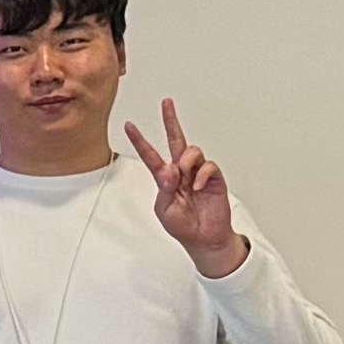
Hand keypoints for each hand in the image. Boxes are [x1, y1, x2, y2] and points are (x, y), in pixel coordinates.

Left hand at [127, 97, 244, 276]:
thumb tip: (170, 169)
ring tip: (185, 178)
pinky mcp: (214, 179)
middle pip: (176, 140)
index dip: (140, 141)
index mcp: (165, 178)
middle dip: (171, 121)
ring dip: (187, 161)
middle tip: (166, 104)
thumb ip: (165, 189)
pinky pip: (209, 166)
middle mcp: (182, 172)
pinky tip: (198, 187)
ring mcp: (198, 174)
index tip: (129, 126)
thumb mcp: (164, 210)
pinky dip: (202, 175)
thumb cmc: (183, 226)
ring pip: (192, 151)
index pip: (151, 155)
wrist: (204, 239)